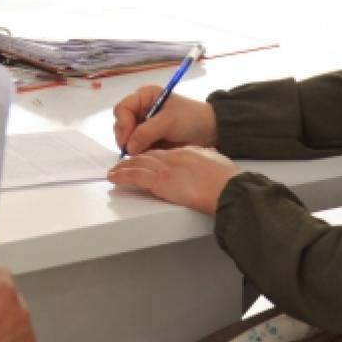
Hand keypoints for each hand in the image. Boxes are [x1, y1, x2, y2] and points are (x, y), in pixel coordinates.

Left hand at [107, 146, 238, 214]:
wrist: (228, 189)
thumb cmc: (227, 181)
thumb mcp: (219, 162)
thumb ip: (210, 160)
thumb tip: (211, 160)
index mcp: (188, 152)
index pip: (164, 152)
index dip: (151, 156)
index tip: (144, 159)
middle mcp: (174, 157)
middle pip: (148, 155)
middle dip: (134, 159)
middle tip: (123, 164)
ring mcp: (167, 168)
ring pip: (139, 164)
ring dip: (124, 167)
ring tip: (114, 171)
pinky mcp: (161, 180)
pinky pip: (136, 176)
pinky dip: (123, 176)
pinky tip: (114, 178)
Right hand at [112, 86, 218, 155]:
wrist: (210, 131)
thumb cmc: (192, 119)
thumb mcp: (169, 121)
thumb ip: (147, 132)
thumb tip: (129, 147)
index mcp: (144, 96)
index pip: (122, 109)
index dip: (123, 124)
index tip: (128, 139)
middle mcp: (140, 109)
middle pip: (120, 124)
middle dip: (125, 137)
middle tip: (132, 151)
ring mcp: (143, 125)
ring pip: (126, 137)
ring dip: (131, 146)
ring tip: (142, 153)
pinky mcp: (148, 140)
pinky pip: (135, 147)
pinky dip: (138, 152)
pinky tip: (146, 156)